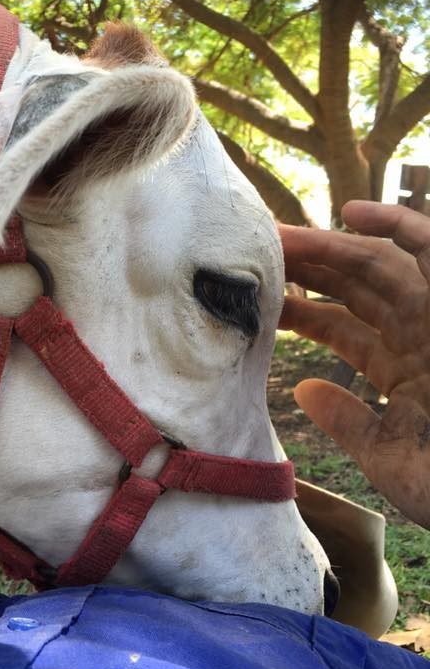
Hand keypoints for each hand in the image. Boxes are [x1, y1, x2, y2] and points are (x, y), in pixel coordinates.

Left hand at [278, 200, 429, 529]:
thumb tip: (303, 389)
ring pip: (377, 264)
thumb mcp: (386, 456)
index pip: (339, 327)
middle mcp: (418, 334)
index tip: (255, 296)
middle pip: (350, 288)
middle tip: (254, 251)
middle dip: (302, 269)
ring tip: (278, 234)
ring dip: (328, 247)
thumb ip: (347, 421)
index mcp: (401, 368)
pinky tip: (350, 212)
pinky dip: (396, 224)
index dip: (297, 309)